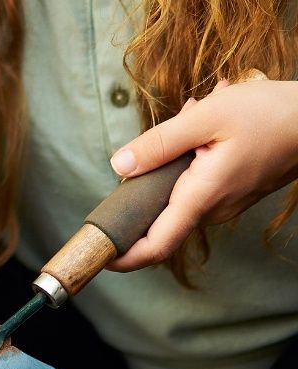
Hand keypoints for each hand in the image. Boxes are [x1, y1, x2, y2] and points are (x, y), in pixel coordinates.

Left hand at [105, 76, 297, 271]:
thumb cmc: (268, 113)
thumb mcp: (205, 118)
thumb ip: (158, 144)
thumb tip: (119, 165)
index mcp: (203, 195)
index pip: (157, 243)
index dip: (125, 254)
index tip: (100, 252)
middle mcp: (215, 207)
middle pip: (160, 208)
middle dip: (151, 169)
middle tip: (170, 128)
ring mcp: (227, 200)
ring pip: (179, 186)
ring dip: (176, 152)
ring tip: (196, 115)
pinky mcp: (235, 189)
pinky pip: (198, 177)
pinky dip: (194, 150)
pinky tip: (209, 122)